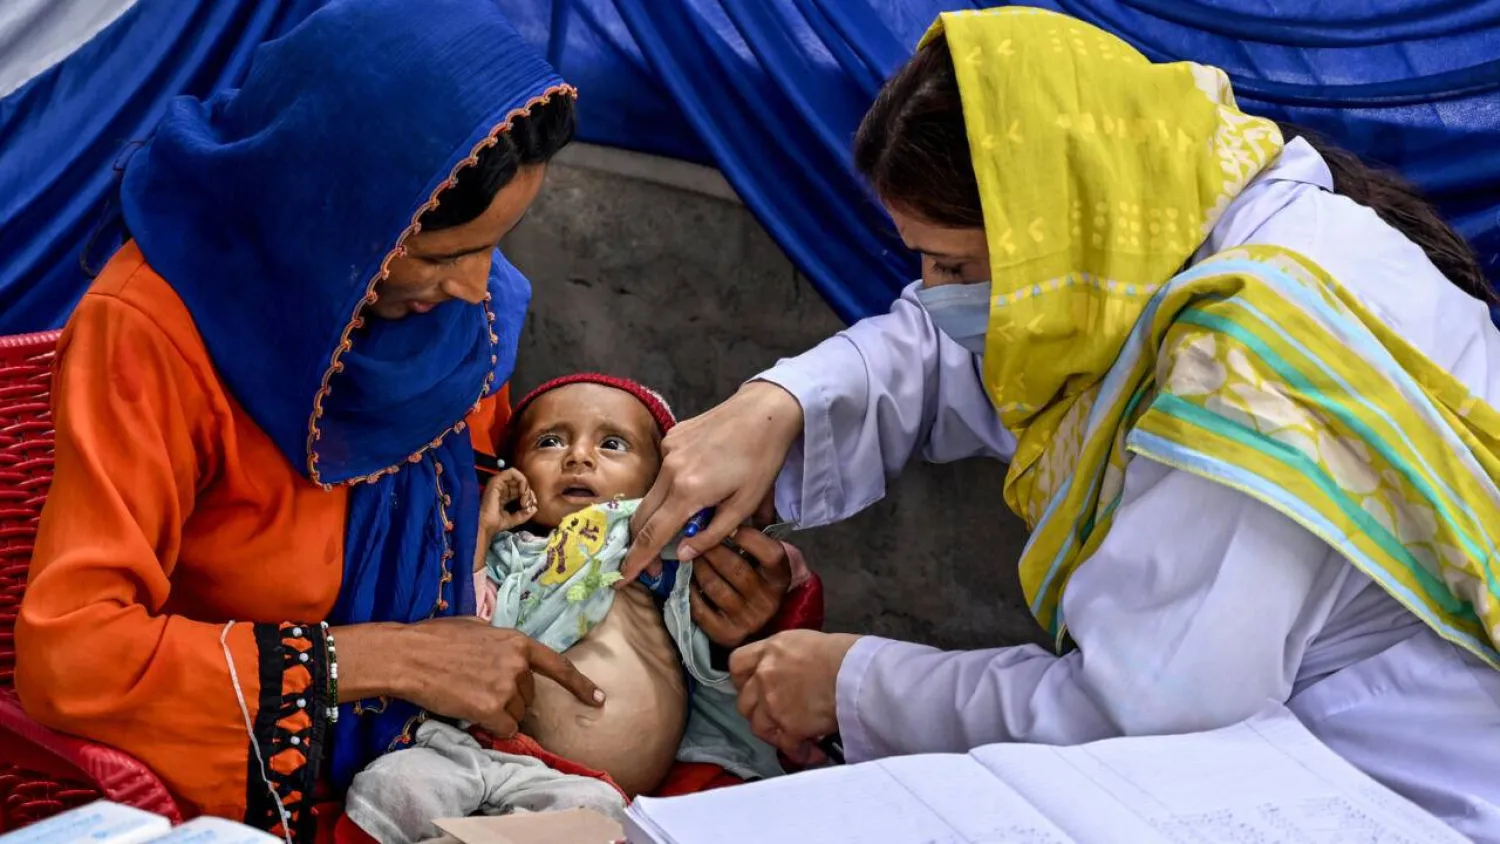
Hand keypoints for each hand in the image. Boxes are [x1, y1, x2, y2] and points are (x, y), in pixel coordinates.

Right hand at [336, 619, 602, 737]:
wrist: (408, 655)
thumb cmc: (434, 638)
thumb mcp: (475, 627)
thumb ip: (498, 641)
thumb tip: (501, 651)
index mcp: (517, 642)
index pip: (558, 666)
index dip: (580, 685)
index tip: (599, 700)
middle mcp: (518, 665)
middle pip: (528, 696)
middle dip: (510, 698)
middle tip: (477, 687)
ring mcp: (506, 687)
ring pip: (516, 715)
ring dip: (498, 714)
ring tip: (468, 695)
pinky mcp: (492, 709)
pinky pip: (504, 730)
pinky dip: (491, 728)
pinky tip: (469, 711)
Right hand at [479, 468, 535, 542]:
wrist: (486, 525)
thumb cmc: (496, 523)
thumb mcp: (515, 519)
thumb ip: (525, 514)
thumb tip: (535, 508)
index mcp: (504, 495)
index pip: (520, 489)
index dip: (529, 496)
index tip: (531, 507)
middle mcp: (501, 488)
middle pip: (521, 483)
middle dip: (529, 492)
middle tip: (529, 503)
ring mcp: (498, 483)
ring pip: (518, 477)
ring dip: (526, 487)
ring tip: (526, 499)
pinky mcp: (496, 480)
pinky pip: (512, 472)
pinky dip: (521, 480)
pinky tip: (522, 492)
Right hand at [623, 381, 802, 580]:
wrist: (763, 412)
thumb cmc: (761, 460)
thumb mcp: (744, 505)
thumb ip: (712, 534)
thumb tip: (682, 554)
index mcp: (689, 491)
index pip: (653, 534)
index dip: (638, 559)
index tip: (623, 577)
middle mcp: (670, 470)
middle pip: (643, 516)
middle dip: (640, 543)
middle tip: (651, 564)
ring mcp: (667, 450)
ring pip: (651, 493)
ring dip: (658, 514)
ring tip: (682, 522)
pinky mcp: (671, 437)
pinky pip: (662, 471)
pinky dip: (671, 486)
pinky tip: (695, 482)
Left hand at [691, 528, 791, 646]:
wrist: (765, 619)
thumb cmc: (760, 577)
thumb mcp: (767, 558)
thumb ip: (755, 539)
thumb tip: (722, 516)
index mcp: (780, 578)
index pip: (770, 553)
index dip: (747, 537)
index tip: (728, 526)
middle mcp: (767, 600)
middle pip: (734, 568)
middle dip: (710, 548)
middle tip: (696, 538)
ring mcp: (747, 619)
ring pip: (713, 586)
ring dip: (697, 567)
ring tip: (692, 556)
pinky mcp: (727, 634)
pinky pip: (700, 608)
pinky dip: (690, 591)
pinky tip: (689, 580)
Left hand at [730, 630, 860, 762]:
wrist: (857, 673)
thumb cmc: (844, 654)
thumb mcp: (807, 642)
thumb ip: (788, 659)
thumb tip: (792, 675)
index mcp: (770, 649)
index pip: (738, 664)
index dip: (744, 680)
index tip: (754, 688)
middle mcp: (765, 675)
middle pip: (745, 701)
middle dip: (759, 712)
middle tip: (778, 717)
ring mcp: (773, 703)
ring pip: (760, 727)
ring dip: (776, 734)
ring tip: (797, 738)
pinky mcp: (788, 727)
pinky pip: (787, 746)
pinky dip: (798, 752)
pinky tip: (814, 753)